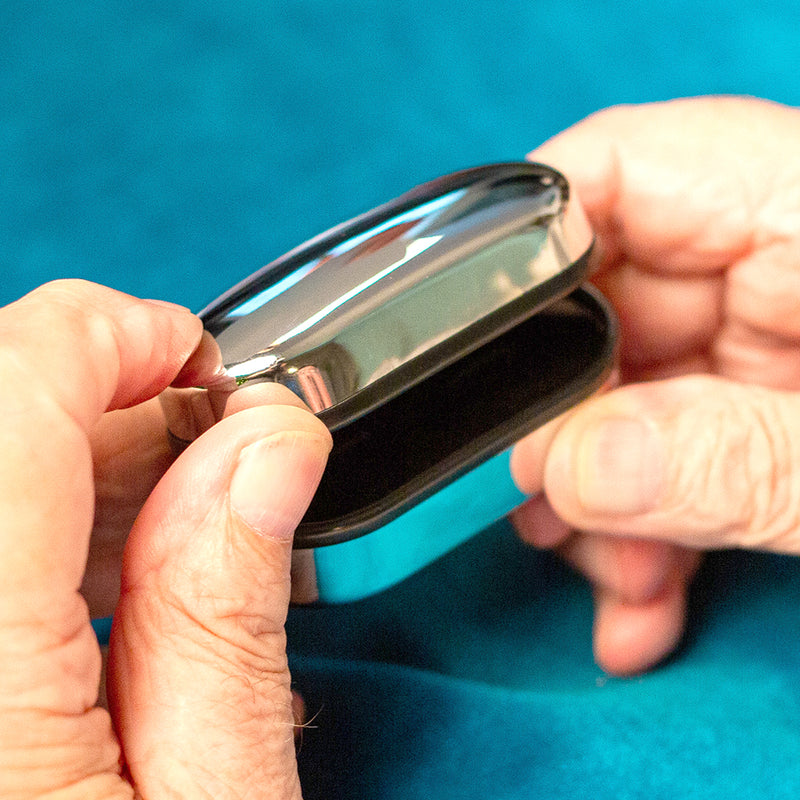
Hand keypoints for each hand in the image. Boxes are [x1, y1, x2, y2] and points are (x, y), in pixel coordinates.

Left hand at [0, 280, 330, 797]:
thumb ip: (225, 600)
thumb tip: (268, 442)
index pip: (6, 386)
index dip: (112, 337)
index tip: (201, 366)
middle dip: (96, 394)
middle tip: (207, 450)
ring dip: (59, 454)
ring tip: (161, 523)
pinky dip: (26, 517)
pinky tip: (87, 576)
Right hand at [510, 96, 799, 673]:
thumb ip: (733, 458)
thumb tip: (566, 469)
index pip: (614, 168)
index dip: (525, 242)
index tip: (473, 343)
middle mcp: (779, 253)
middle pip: (602, 305)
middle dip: (561, 425)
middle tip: (546, 511)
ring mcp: (773, 332)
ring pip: (626, 393)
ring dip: (605, 502)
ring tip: (618, 583)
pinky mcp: (778, 398)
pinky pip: (674, 444)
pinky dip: (651, 530)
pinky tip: (645, 601)